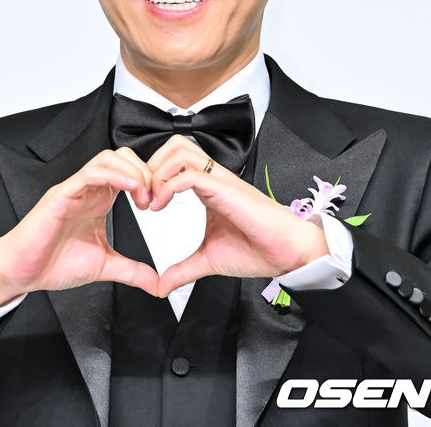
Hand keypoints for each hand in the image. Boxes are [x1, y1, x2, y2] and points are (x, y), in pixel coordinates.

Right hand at [0, 147, 158, 314]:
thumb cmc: (53, 263)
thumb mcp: (104, 266)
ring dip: (131, 170)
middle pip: (122, 156)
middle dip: (144, 171)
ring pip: (107, 158)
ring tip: (142, 193)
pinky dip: (112, 175)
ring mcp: (75, 189)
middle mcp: (89, 190)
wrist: (22, 273)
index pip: (130, 171)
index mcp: (100, 199)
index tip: (158, 204)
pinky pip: (89, 173)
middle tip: (152, 198)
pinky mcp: (62, 194)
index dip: (149, 181)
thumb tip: (156, 283)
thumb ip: (132, 271)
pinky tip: (128, 188)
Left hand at [147, 135, 328, 297]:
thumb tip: (161, 286)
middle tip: (143, 196)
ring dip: (158, 172)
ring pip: (181, 150)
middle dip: (152, 165)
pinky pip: (192, 174)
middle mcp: (214, 177)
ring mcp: (220, 180)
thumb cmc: (257, 249)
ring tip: (151, 201)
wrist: (287, 253)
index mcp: (209, 187)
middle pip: (175, 145)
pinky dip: (169, 186)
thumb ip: (182, 269)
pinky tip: (161, 206)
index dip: (153, 175)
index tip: (143, 203)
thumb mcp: (208, 260)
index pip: (174, 160)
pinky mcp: (226, 190)